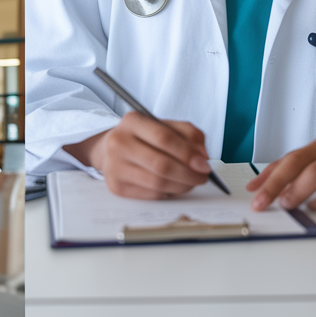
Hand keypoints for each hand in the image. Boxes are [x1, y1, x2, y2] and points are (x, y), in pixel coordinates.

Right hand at [72, 112, 211, 199]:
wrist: (111, 149)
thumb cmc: (144, 137)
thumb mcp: (165, 126)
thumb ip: (189, 134)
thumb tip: (202, 157)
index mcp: (132, 121)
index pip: (164, 138)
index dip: (188, 153)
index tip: (204, 164)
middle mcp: (119, 142)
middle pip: (161, 164)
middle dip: (188, 174)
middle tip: (203, 177)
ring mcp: (114, 166)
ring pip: (157, 183)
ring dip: (182, 186)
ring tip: (192, 182)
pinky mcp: (116, 186)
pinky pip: (151, 195)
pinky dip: (169, 193)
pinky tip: (175, 187)